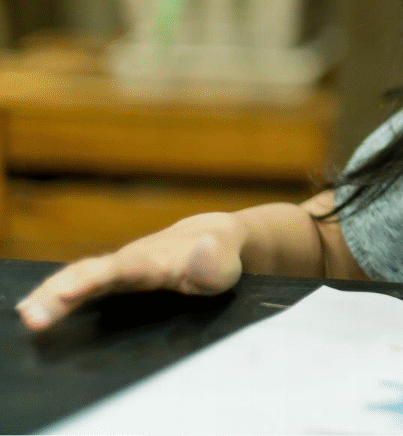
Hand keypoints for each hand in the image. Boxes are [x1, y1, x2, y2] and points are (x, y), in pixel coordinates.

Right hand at [14, 212, 245, 331]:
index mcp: (155, 261)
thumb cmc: (219, 256)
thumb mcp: (225, 264)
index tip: (65, 292)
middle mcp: (129, 260)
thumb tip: (203, 250)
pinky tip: (30, 308)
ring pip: (78, 277)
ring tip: (27, 315)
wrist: (214, 236)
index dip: (93, 280)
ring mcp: (118, 269)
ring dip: (49, 296)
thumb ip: (213, 262)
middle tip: (32, 317)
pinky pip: (80, 284)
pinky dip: (53, 294)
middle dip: (59, 294)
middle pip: (89, 274)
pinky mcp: (114, 279)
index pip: (121, 270)